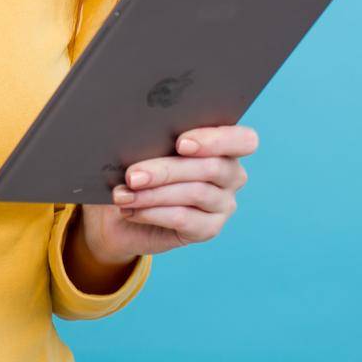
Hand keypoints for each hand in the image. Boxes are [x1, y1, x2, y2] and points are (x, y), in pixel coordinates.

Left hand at [78, 125, 256, 262]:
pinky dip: (153, 212)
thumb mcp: (144, 148)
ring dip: (153, 194)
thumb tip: (142, 132)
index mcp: (223, 144)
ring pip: (195, 193)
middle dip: (167, 170)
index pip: (242, 140)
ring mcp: (223, 204)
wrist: (118, 213)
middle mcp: (231, 174)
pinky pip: (184, 219)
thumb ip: (155, 138)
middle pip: (211, 168)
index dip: (216, 140)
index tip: (181, 143)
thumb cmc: (136, 168)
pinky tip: (131, 210)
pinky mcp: (209, 229)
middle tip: (133, 175)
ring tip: (123, 195)